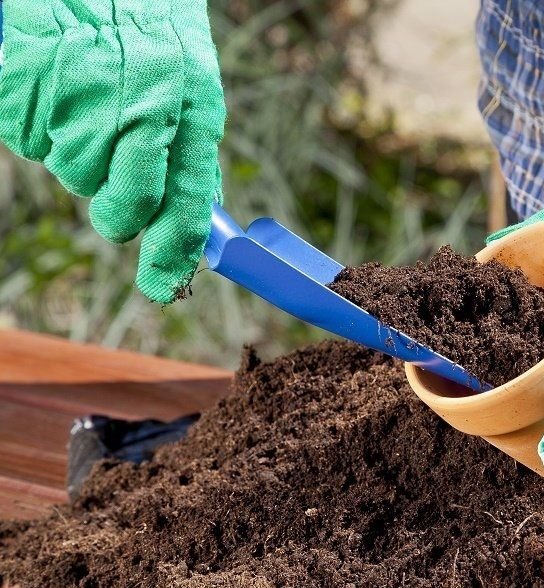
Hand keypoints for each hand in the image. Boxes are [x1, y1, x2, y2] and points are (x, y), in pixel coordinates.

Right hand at [0, 0, 224, 302]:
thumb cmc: (143, 27)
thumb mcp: (190, 81)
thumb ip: (191, 147)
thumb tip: (200, 213)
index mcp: (190, 107)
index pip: (186, 203)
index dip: (172, 252)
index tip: (162, 287)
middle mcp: (139, 105)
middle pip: (123, 204)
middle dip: (117, 211)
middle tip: (113, 193)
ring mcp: (80, 96)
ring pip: (75, 175)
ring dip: (77, 156)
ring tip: (85, 106)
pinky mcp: (26, 85)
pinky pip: (32, 141)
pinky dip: (39, 126)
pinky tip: (55, 91)